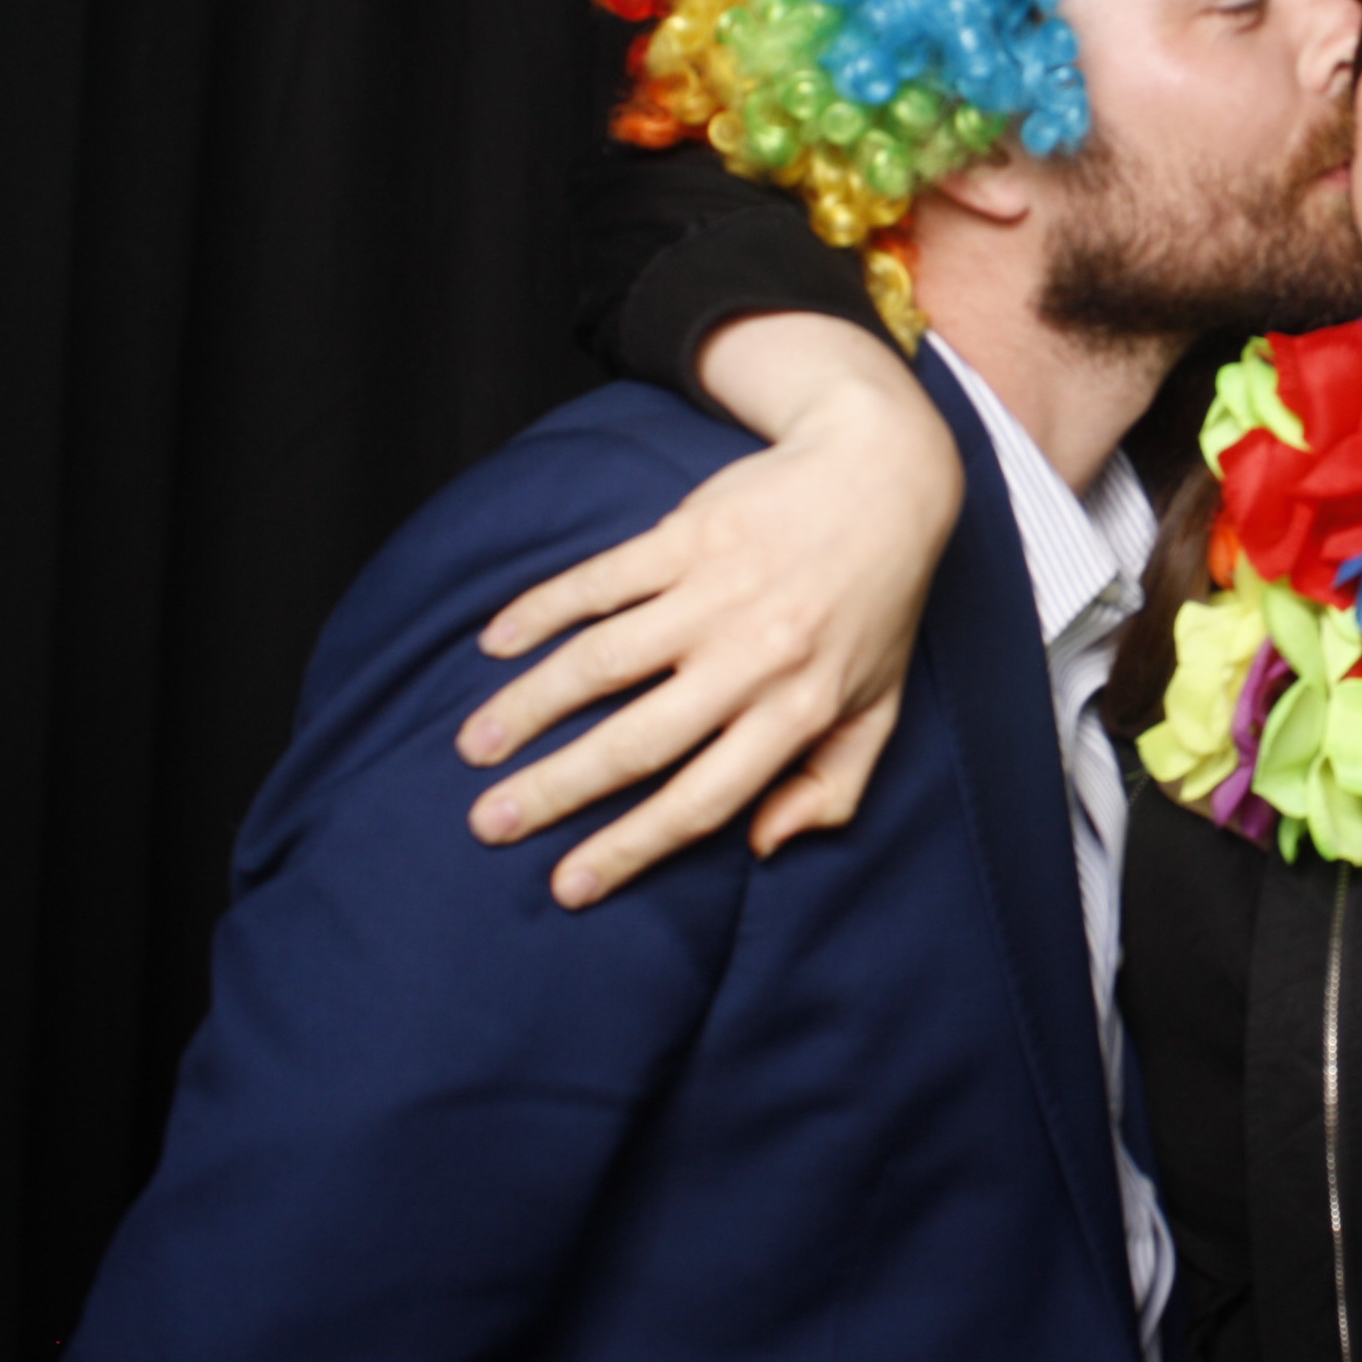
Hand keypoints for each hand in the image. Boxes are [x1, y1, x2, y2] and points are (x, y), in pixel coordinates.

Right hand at [456, 315, 960, 906]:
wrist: (886, 474)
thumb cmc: (880, 604)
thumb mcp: (881, 706)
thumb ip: (833, 786)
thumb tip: (761, 844)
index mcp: (800, 711)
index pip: (702, 800)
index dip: (630, 848)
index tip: (567, 886)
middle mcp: (754, 658)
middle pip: (636, 742)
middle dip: (554, 790)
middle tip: (488, 824)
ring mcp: (717, 593)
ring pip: (601, 662)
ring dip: (529, 706)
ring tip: (475, 746)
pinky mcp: (689, 536)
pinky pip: (599, 581)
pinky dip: (541, 612)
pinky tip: (496, 644)